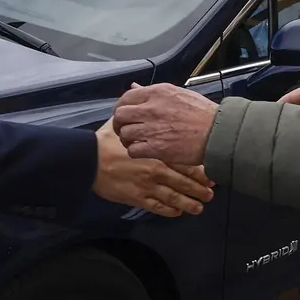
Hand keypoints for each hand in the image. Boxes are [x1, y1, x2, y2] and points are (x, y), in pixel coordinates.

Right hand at [92, 118, 213, 216]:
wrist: (88, 160)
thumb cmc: (105, 142)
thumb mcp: (123, 123)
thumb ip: (137, 109)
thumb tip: (137, 87)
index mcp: (157, 151)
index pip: (184, 161)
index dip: (199, 168)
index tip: (211, 172)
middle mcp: (156, 169)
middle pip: (183, 181)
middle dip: (199, 188)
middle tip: (211, 193)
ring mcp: (147, 185)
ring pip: (173, 196)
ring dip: (188, 203)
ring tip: (199, 207)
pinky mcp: (137, 198)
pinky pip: (156, 206)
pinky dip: (168, 211)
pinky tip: (177, 212)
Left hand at [112, 83, 216, 165]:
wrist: (217, 133)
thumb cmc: (203, 114)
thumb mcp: (178, 94)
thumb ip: (154, 92)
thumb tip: (134, 87)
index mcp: (157, 93)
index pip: (126, 97)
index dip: (121, 107)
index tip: (125, 114)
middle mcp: (151, 109)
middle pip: (120, 115)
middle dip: (120, 123)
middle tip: (126, 129)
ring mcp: (152, 129)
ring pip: (124, 133)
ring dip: (127, 139)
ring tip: (135, 141)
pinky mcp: (156, 148)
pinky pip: (132, 150)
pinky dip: (135, 151)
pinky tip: (143, 151)